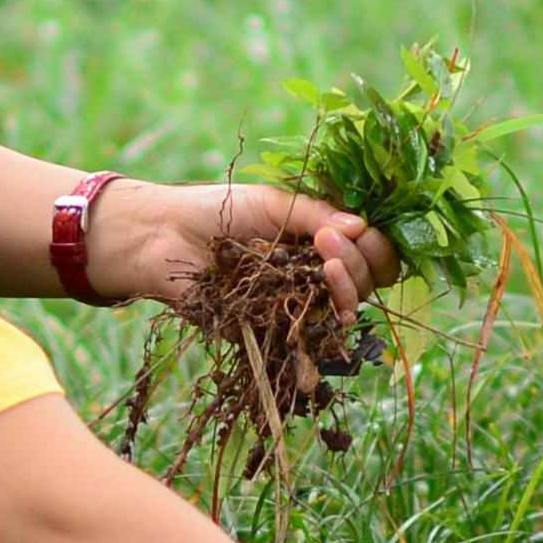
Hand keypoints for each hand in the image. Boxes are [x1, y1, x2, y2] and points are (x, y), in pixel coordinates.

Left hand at [94, 180, 397, 317]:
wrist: (165, 237)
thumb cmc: (218, 211)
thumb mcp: (274, 204)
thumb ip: (317, 215)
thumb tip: (363, 227)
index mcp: (320, 241)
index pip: (370, 252)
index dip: (376, 247)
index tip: (360, 231)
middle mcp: (315, 276)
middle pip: (367, 282)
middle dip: (361, 262)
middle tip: (330, 240)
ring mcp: (297, 306)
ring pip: (346, 311)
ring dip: (350, 289)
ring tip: (331, 264)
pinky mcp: (273, 332)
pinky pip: (313, 339)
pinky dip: (329, 325)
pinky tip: (332, 308)